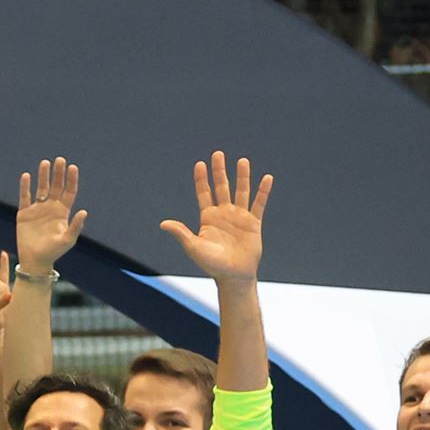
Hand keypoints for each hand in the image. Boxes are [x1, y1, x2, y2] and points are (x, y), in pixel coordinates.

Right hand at [16, 156, 87, 271]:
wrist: (35, 260)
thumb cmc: (53, 252)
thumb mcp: (67, 240)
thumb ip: (75, 226)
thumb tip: (84, 211)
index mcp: (63, 212)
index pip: (69, 191)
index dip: (71, 179)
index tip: (72, 167)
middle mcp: (51, 208)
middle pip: (56, 186)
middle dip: (58, 173)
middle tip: (59, 160)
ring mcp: (37, 210)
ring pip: (41, 189)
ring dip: (43, 176)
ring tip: (45, 163)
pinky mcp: (24, 214)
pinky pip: (24, 197)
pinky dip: (25, 187)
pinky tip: (27, 176)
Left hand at [159, 152, 271, 284]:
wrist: (233, 276)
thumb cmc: (211, 264)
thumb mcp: (194, 247)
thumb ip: (181, 233)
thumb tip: (163, 223)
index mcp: (208, 218)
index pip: (204, 193)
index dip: (201, 179)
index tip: (200, 164)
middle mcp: (223, 214)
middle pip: (221, 187)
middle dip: (219, 171)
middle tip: (217, 154)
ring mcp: (239, 217)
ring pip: (241, 191)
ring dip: (242, 176)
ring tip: (242, 160)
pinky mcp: (253, 223)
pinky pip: (259, 204)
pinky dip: (263, 191)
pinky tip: (266, 178)